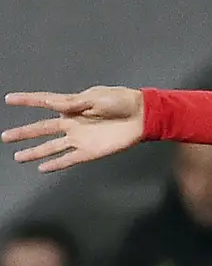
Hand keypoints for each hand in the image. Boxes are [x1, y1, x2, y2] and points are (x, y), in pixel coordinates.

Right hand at [2, 86, 144, 171]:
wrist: (143, 116)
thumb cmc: (121, 101)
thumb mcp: (97, 97)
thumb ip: (75, 103)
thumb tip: (54, 105)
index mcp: (73, 105)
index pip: (45, 101)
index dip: (28, 100)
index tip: (9, 99)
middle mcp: (72, 122)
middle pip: (42, 128)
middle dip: (23, 132)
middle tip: (4, 137)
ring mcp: (80, 138)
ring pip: (51, 146)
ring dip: (34, 152)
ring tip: (17, 156)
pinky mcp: (89, 151)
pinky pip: (68, 159)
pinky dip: (55, 164)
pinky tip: (42, 168)